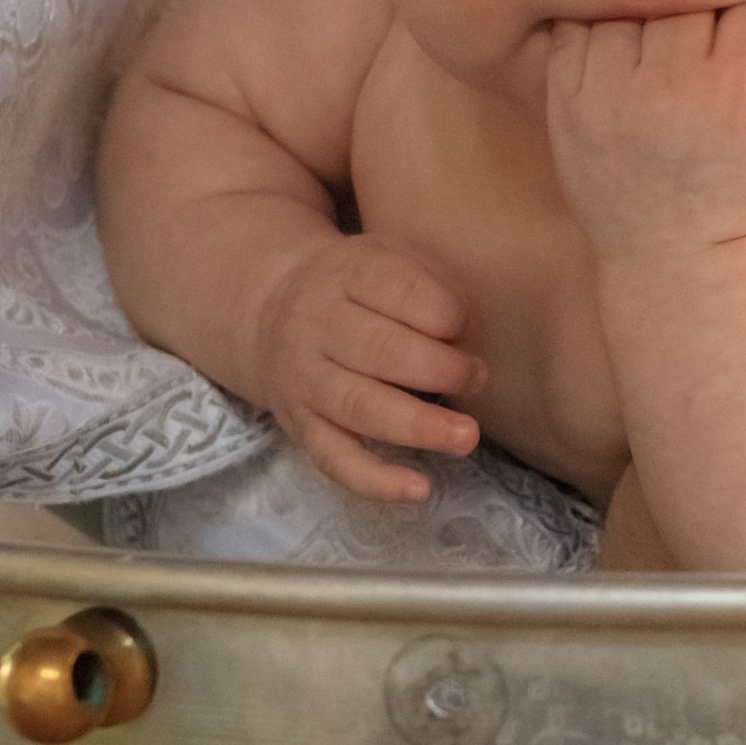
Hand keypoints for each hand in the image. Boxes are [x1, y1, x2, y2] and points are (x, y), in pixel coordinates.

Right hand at [250, 233, 485, 505]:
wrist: (267, 308)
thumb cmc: (354, 286)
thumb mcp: (387, 255)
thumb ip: (429, 283)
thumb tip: (470, 335)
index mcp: (345, 272)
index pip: (395, 288)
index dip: (440, 311)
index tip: (465, 325)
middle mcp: (316, 325)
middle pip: (378, 350)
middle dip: (437, 368)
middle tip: (477, 377)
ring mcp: (305, 380)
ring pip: (359, 407)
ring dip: (417, 425)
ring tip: (465, 437)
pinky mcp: (301, 427)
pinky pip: (336, 460)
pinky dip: (376, 480)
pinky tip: (419, 489)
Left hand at [543, 4, 745, 268]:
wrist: (675, 255)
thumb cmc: (737, 186)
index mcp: (736, 94)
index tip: (744, 70)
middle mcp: (671, 88)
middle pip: (688, 4)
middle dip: (697, 30)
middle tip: (696, 74)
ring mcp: (612, 93)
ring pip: (633, 8)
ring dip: (645, 30)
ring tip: (655, 75)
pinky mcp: (568, 101)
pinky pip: (578, 28)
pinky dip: (596, 42)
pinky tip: (616, 74)